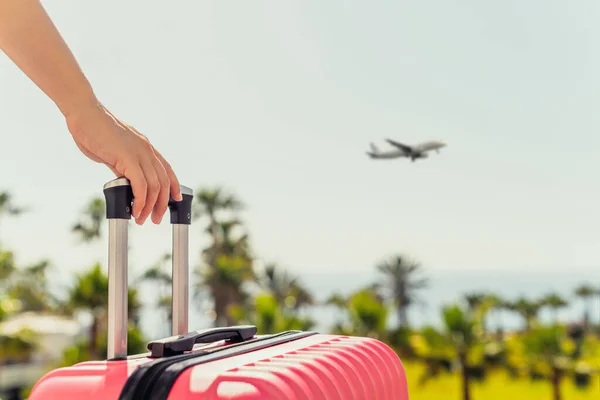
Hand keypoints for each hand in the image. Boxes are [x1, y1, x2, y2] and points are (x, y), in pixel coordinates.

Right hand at [65, 100, 181, 224]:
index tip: (174, 200)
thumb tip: (126, 184)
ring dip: (149, 206)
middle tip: (154, 219)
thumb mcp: (115, 152)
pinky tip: (135, 209)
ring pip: (155, 186)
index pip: (167, 170)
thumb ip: (124, 167)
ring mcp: (139, 153)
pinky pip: (141, 184)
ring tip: (141, 218)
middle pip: (164, 182)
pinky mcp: (127, 157)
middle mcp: (147, 150)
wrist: (84, 114)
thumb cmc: (95, 132)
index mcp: (146, 148)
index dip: (173, 187)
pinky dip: (140, 200)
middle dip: (161, 204)